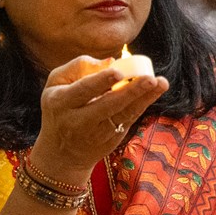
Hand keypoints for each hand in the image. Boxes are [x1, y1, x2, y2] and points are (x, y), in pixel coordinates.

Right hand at [32, 58, 168, 185]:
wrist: (61, 153)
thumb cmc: (59, 108)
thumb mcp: (55, 84)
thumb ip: (78, 67)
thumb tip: (111, 62)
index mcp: (60, 103)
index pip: (82, 90)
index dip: (100, 81)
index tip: (118, 72)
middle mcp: (77, 121)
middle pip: (107, 105)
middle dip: (130, 91)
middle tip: (150, 78)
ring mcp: (96, 133)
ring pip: (122, 114)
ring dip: (143, 98)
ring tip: (160, 83)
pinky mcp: (111, 140)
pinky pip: (128, 120)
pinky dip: (142, 105)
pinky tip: (155, 91)